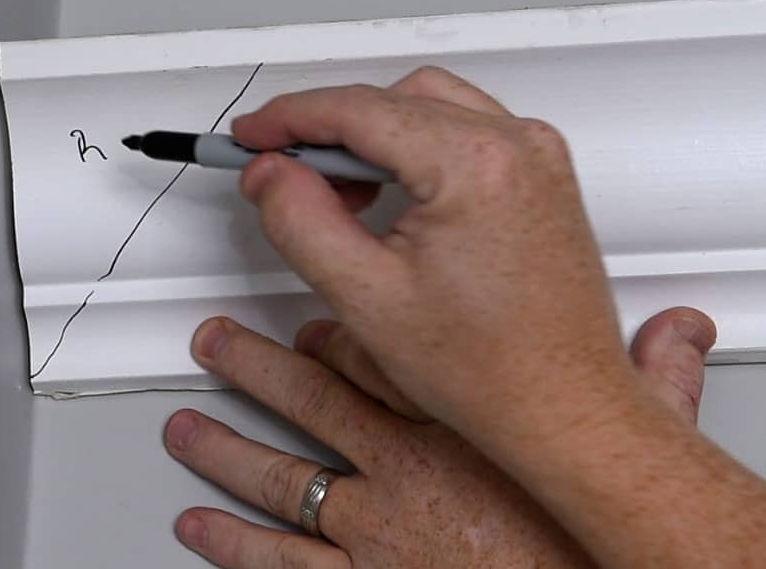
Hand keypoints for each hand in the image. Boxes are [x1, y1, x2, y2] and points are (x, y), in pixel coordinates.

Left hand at [164, 307, 714, 567]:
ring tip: (182, 426)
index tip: (311, 314)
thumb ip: (651, 384)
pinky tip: (197, 523)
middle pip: (308, 401)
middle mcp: (399, 467)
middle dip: (253, 366)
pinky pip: (279, 560)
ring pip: (278, 474)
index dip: (335, 332)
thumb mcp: (628, 449)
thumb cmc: (583, 542)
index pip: (378, 360)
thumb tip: (678, 338)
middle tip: (213, 340)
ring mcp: (369, 526)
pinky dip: (232, 540)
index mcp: (455, 424)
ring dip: (223, 447)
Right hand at [230, 67, 634, 450]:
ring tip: (334, 191)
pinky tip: (386, 194)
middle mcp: (516, 145)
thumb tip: (269, 172)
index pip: (357, 109)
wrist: (563, 410)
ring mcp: (537, 158)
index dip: (288, 117)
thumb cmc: (490, 370)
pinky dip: (413, 147)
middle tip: (281, 167)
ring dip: (370, 135)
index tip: (251, 135)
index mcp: (475, 163)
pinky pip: (463, 131)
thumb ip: (299, 219)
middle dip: (327, 127)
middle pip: (391, 99)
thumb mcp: (364, 296)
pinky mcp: (541, 178)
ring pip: (427, 107)